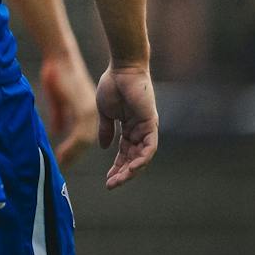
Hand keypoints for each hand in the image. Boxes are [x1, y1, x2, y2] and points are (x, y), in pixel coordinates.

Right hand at [39, 47, 99, 166]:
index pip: (85, 136)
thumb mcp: (58, 98)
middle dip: (74, 154)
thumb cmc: (57, 73)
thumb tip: (58, 132)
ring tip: (62, 163)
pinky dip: (71, 146)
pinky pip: (80, 133)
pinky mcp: (83, 108)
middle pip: (87, 141)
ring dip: (73, 153)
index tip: (64, 160)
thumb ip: (60, 116)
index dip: (74, 148)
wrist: (60, 55)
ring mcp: (88, 110)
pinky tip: (63, 153)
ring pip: (85, 140)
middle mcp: (91, 112)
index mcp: (87, 109)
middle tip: (63, 165)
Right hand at [95, 63, 157, 187]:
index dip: (116, 167)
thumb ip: (106, 130)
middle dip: (122, 173)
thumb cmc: (112, 86)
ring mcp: (147, 128)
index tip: (107, 180)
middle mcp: (140, 131)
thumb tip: (103, 147)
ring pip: (142, 157)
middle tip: (111, 185)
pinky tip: (131, 168)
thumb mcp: (104, 112)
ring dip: (131, 170)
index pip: (124, 153)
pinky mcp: (151, 124)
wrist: (121, 69)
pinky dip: (142, 159)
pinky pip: (149, 147)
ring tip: (118, 180)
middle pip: (133, 159)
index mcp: (128, 129)